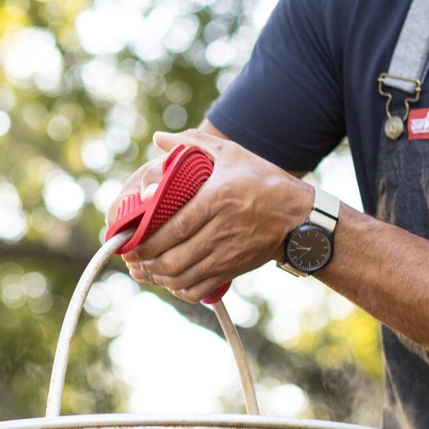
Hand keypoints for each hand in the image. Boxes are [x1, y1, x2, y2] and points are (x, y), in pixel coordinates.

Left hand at [114, 129, 314, 302]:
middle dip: (146, 261)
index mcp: (218, 198)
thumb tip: (157, 138)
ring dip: (157, 277)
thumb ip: (193, 143)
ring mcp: (227, 253)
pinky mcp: (232, 269)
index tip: (128, 239)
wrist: (300, 218)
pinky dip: (178, 290)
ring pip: (183, 275)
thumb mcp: (232, 154)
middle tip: (130, 257)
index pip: (175, 225)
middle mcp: (222, 229)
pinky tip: (168, 282)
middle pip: (174, 256)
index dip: (147, 238)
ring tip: (143, 269)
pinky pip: (199, 289)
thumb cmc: (263, 181)